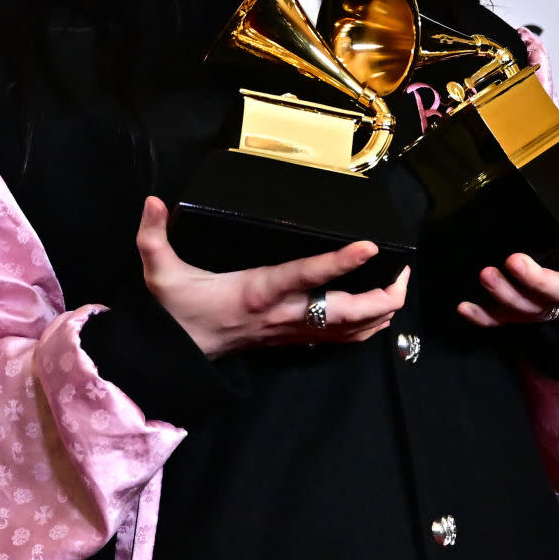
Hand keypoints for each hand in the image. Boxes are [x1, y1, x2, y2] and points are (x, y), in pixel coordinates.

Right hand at [136, 197, 409, 358]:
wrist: (176, 358)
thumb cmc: (175, 312)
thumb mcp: (159, 273)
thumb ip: (153, 236)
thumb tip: (152, 201)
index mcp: (259, 290)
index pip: (306, 275)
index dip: (340, 263)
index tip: (369, 246)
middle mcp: (284, 313)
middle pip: (348, 312)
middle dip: (384, 296)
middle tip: (406, 270)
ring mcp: (292, 330)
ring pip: (352, 330)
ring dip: (382, 311)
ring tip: (400, 284)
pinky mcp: (293, 340)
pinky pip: (341, 338)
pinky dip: (366, 327)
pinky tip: (378, 311)